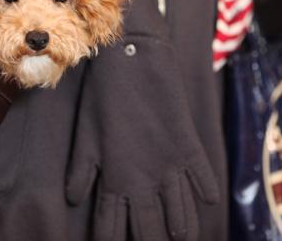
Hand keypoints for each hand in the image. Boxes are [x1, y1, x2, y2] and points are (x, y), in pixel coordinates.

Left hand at [66, 36, 219, 240]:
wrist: (132, 59)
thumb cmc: (102, 98)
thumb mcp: (84, 135)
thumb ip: (81, 171)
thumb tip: (73, 200)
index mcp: (113, 179)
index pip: (111, 227)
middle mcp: (143, 180)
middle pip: (149, 229)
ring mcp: (169, 165)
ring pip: (181, 214)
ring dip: (181, 230)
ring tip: (182, 238)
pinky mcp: (189, 146)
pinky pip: (202, 179)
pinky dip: (205, 193)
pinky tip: (208, 202)